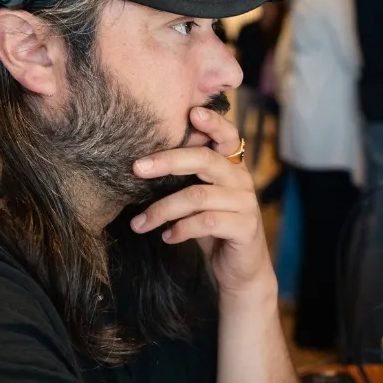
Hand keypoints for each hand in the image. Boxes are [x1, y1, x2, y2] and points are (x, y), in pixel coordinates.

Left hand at [131, 106, 272, 299]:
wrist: (241, 270)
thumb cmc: (214, 231)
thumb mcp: (200, 201)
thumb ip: (186, 180)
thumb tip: (143, 165)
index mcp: (231, 167)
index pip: (227, 136)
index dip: (213, 123)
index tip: (192, 112)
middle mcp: (241, 180)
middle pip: (205, 160)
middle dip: (168, 161)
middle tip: (137, 168)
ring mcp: (245, 203)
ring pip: (198, 196)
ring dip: (163, 209)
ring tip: (140, 223)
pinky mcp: (245, 227)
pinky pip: (207, 222)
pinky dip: (181, 229)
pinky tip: (167, 236)